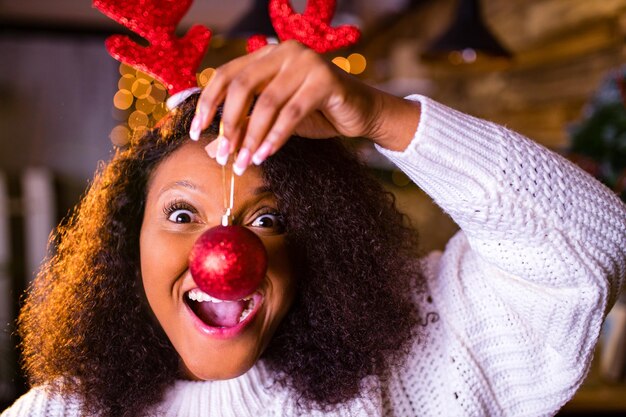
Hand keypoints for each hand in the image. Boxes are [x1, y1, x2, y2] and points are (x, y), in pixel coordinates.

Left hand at [189, 40, 419, 174]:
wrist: (360, 113)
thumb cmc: (316, 113)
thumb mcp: (274, 120)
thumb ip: (245, 126)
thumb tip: (211, 149)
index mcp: (267, 54)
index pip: (227, 74)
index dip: (208, 103)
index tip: (196, 131)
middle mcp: (284, 52)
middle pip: (242, 86)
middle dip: (229, 124)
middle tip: (223, 155)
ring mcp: (306, 63)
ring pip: (267, 103)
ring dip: (252, 137)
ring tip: (243, 163)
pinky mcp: (325, 80)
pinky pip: (292, 112)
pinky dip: (275, 137)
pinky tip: (265, 155)